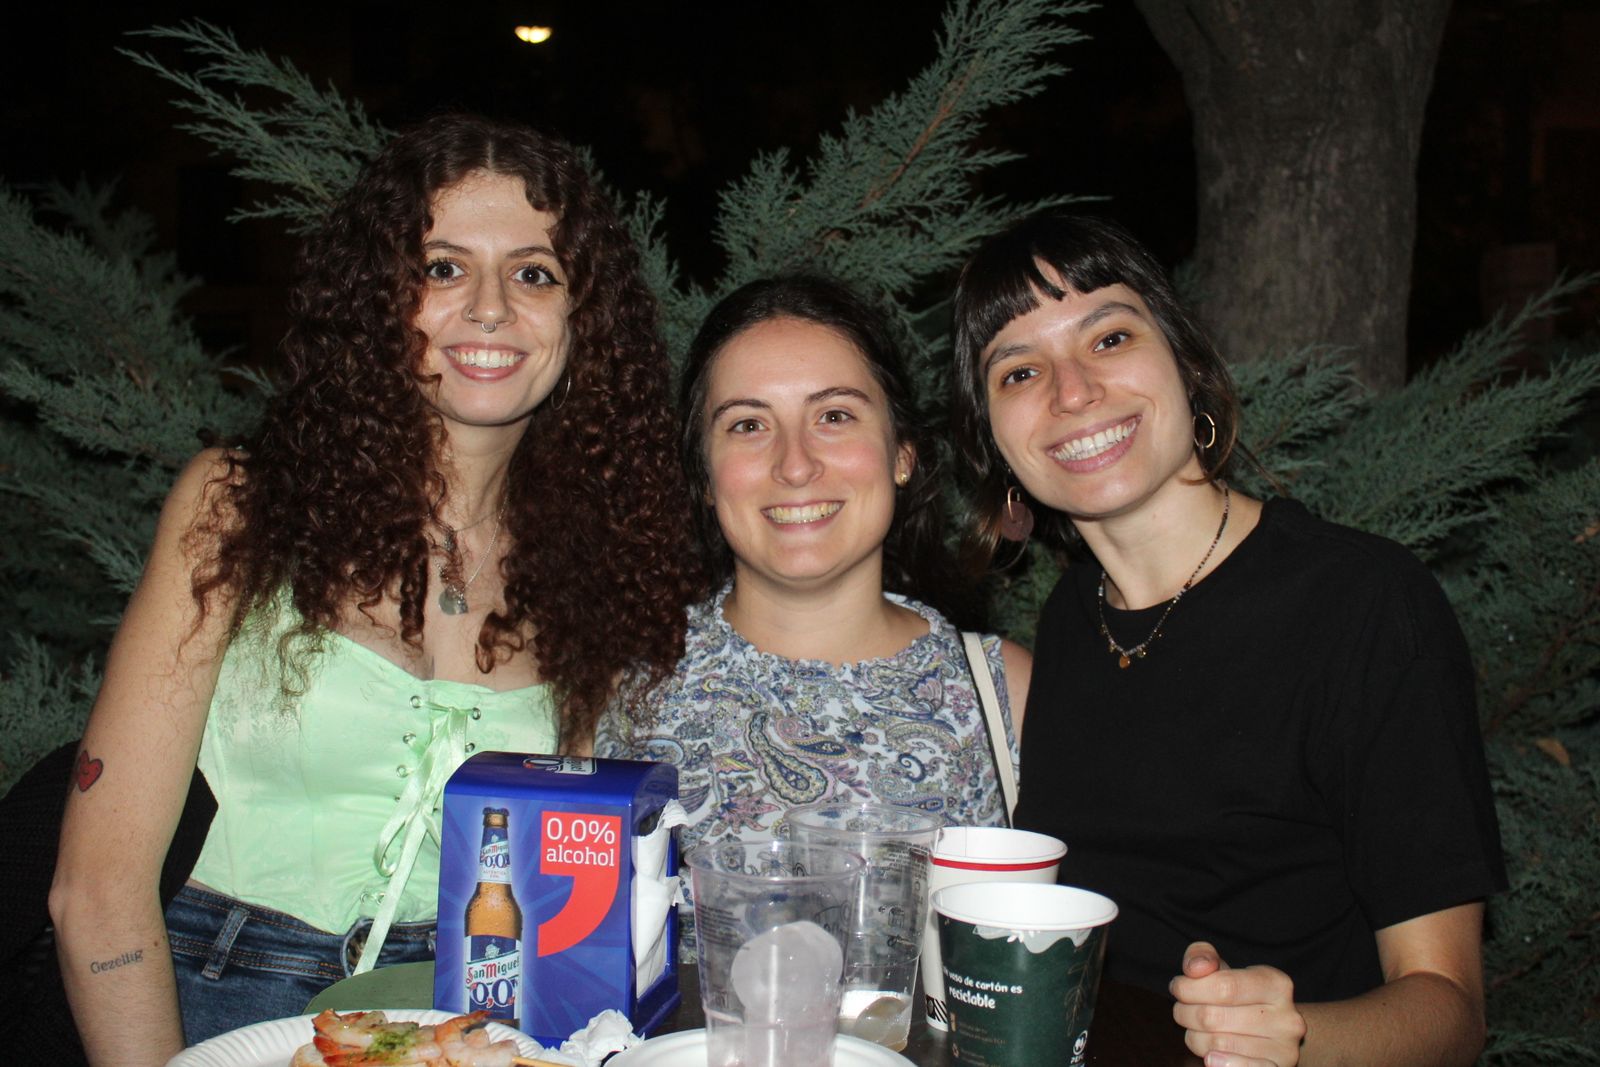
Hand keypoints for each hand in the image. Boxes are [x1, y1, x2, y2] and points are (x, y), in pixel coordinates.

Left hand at [1170, 942, 1306, 1066]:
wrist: (1273, 1029)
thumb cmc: (1239, 994)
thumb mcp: (1222, 967)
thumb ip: (1202, 957)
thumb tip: (1195, 968)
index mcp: (1276, 984)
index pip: (1223, 986)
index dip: (1190, 988)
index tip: (1178, 987)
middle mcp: (1286, 1018)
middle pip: (1213, 1018)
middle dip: (1186, 1012)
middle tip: (1183, 1009)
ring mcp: (1284, 1049)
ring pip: (1217, 1045)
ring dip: (1194, 1036)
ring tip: (1197, 1028)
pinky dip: (1221, 1064)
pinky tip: (1210, 1058)